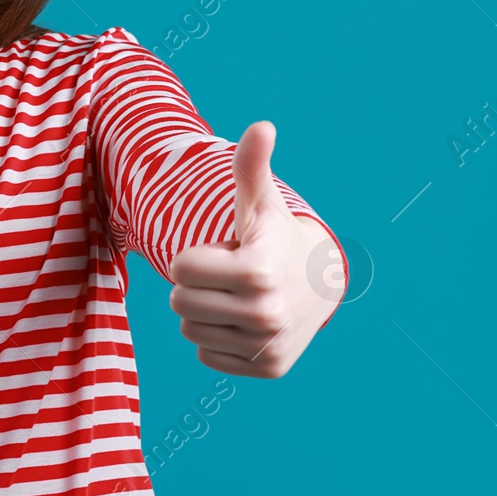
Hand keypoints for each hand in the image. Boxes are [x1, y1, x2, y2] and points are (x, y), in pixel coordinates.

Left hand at [167, 121, 337, 378]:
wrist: (317, 283)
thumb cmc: (274, 236)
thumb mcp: (260, 202)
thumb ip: (251, 166)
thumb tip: (261, 126)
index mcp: (258, 272)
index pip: (179, 269)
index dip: (194, 256)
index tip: (223, 251)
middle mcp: (267, 314)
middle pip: (179, 303)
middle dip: (193, 285)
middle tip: (226, 276)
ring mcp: (268, 346)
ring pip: (189, 331)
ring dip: (203, 312)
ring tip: (236, 296)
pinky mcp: (267, 369)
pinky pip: (205, 355)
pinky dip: (216, 339)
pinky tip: (241, 321)